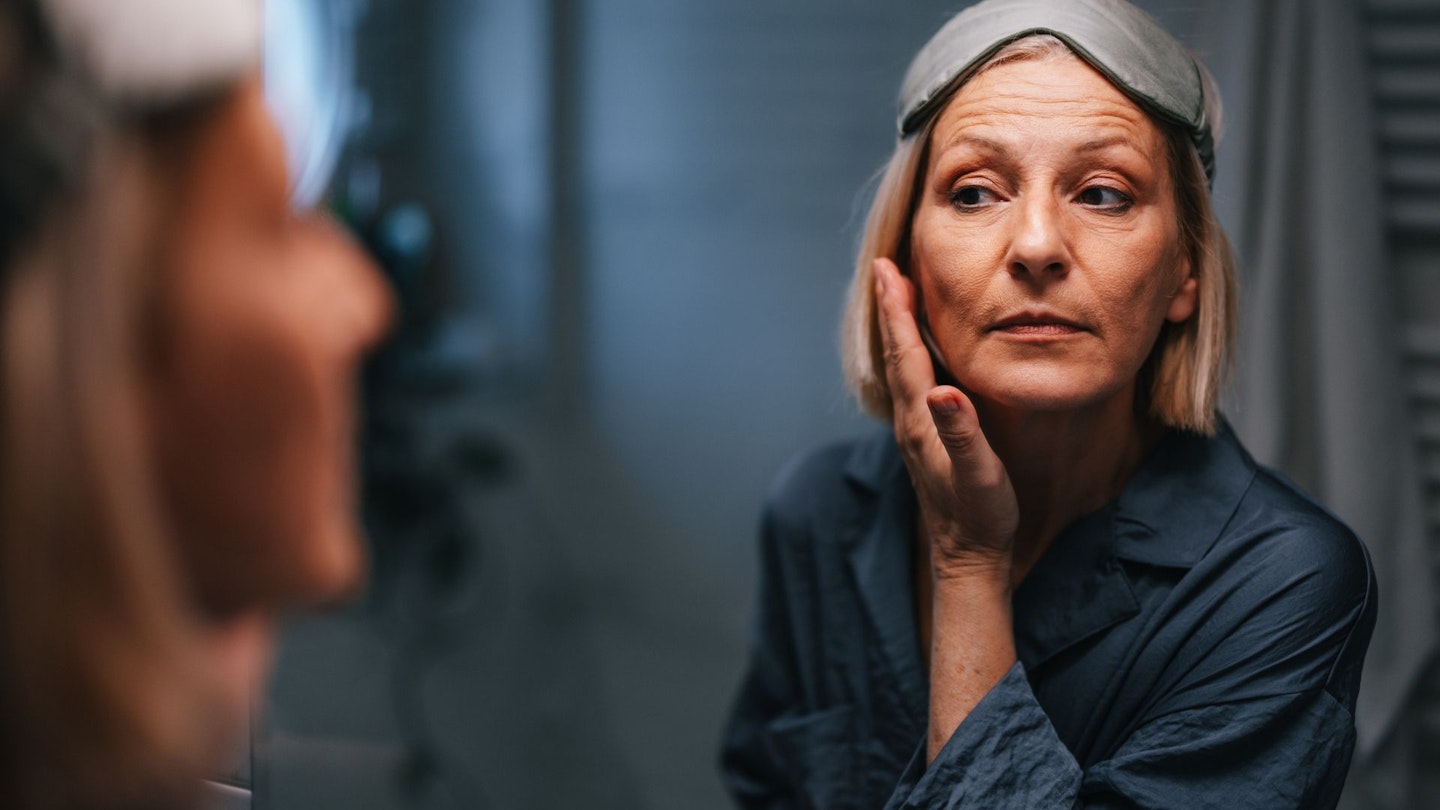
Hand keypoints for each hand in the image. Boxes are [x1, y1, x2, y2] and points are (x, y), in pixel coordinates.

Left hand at [873, 258, 1018, 580]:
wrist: (967, 560)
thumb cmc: (980, 517)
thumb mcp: (979, 475)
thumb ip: (962, 433)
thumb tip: (944, 390)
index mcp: (921, 422)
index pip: (906, 354)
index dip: (896, 310)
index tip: (887, 269)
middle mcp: (910, 422)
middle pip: (896, 354)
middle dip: (891, 308)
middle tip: (886, 266)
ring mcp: (915, 431)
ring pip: (902, 368)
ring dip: (898, 328)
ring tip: (898, 295)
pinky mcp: (925, 440)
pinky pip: (913, 383)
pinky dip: (912, 354)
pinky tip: (921, 350)